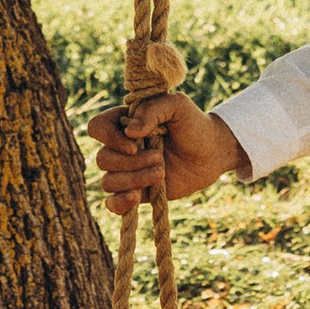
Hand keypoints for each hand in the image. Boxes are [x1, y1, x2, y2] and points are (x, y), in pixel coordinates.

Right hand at [88, 91, 246, 218]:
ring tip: (161, 173)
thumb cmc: (194, 125)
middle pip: (103, 159)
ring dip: (134, 179)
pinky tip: (137, 197)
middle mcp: (121, 147)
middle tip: (160, 157)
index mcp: (124, 122)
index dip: (109, 137)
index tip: (135, 142)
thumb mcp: (177, 105)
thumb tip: (130, 131)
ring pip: (108, 182)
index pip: (96, 127)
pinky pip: (112, 203)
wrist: (213, 153)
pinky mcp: (137, 192)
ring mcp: (127, 171)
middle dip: (131, 162)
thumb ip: (153, 109)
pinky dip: (119, 203)